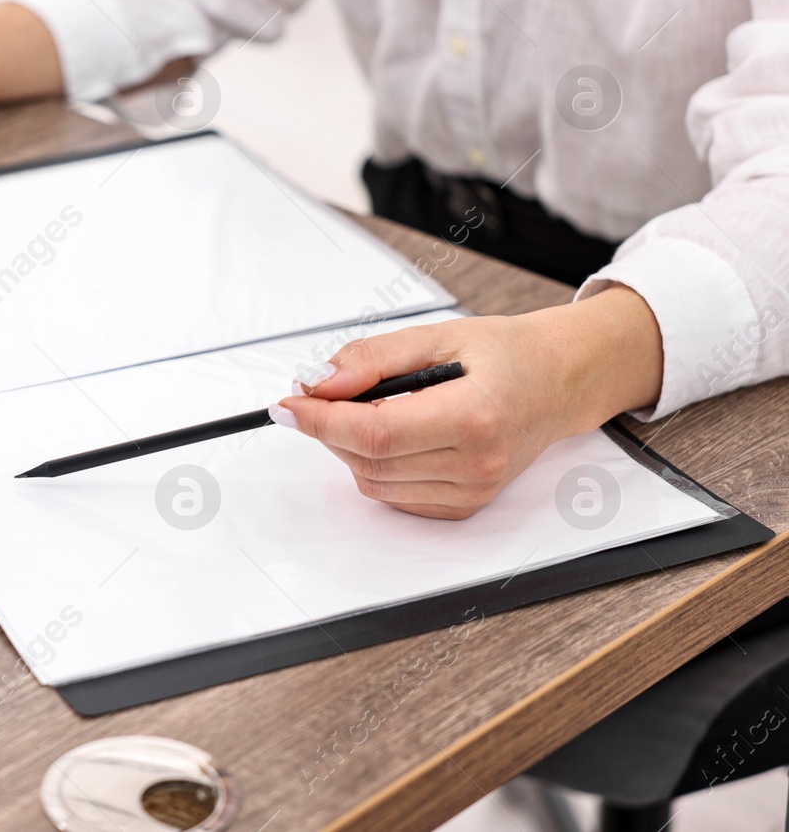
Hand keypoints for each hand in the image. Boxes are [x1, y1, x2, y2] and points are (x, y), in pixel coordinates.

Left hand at [269, 286, 662, 519]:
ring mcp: (473, 491)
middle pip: (367, 459)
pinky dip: (375, 465)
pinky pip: (392, 494)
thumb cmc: (506, 355)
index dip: (320, 420)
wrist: (557, 382)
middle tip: (320, 392)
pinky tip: (395, 434)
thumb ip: (371, 359)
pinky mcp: (464, 507)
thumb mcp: (436, 336)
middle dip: (330, 427)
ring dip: (351, 447)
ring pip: (373, 481)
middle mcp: (477, 463)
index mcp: (475, 417)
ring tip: (369, 407)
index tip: (287, 404)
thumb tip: (318, 381)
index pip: (375, 433)